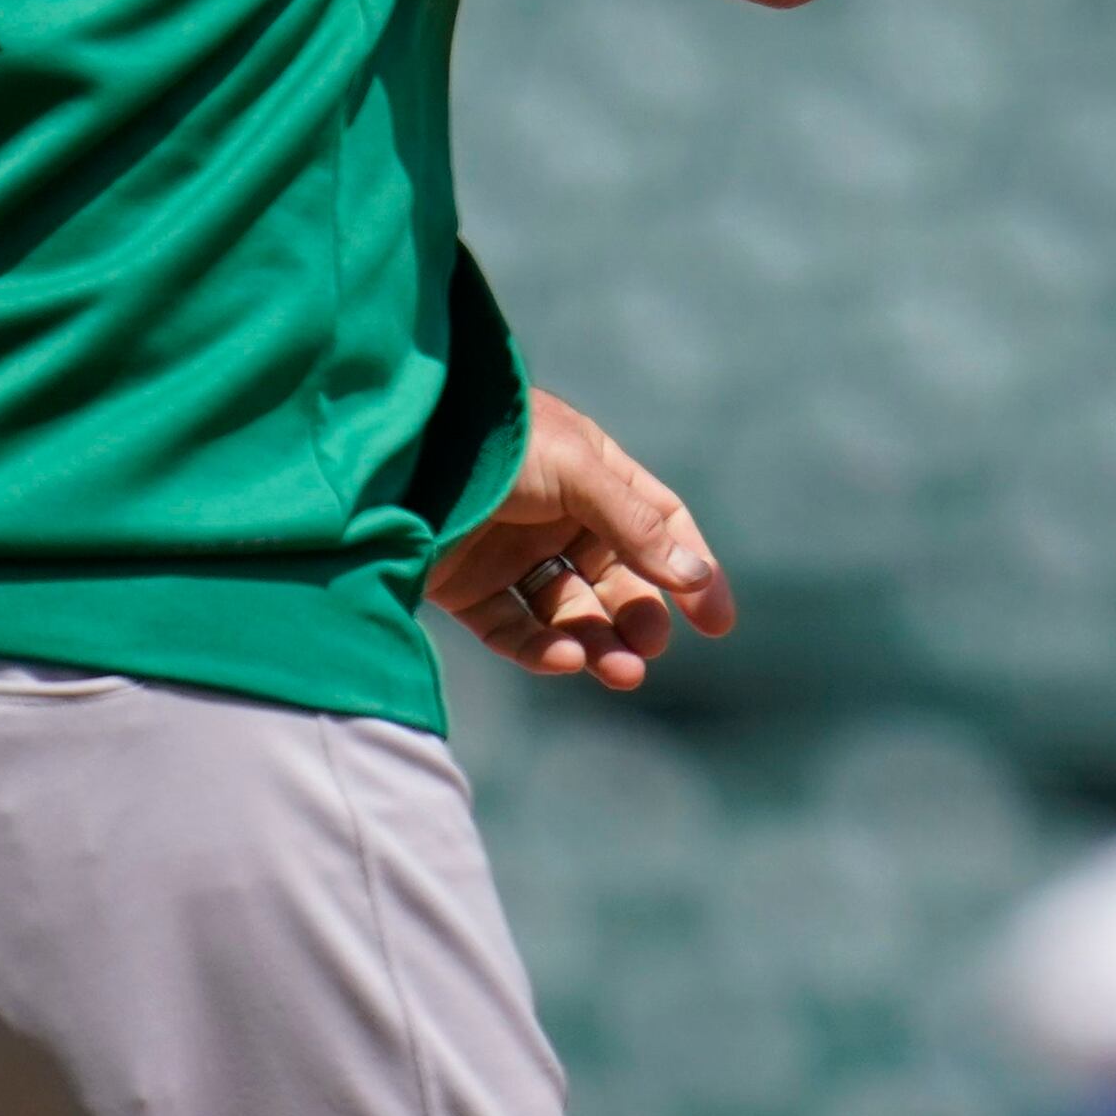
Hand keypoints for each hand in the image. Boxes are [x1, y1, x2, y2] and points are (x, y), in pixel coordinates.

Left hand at [428, 388, 735, 692]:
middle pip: (615, 578)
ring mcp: (511, 554)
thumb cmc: (497, 443)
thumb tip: (695, 578)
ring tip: (621, 672)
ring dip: (599, 643)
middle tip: (650, 649)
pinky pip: (515, 630)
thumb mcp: (578, 469)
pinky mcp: (467, 590)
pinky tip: (567, 660)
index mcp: (592, 473)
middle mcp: (556, 516)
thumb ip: (634, 524)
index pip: (657, 524)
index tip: (717, 623)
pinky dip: (543, 650)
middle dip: (638, 616)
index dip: (690, 569)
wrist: (398, 453)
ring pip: (569, 612)